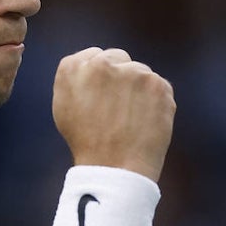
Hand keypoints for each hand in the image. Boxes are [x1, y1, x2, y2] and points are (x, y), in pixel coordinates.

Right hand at [52, 47, 175, 181]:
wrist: (114, 168)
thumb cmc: (86, 141)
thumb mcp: (65, 106)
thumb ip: (77, 77)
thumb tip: (95, 63)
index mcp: (73, 67)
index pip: (94, 56)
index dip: (100, 78)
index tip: (102, 97)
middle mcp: (102, 63)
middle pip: (119, 58)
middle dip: (121, 77)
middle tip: (118, 108)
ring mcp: (132, 72)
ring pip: (140, 72)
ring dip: (139, 89)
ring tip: (130, 120)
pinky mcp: (157, 84)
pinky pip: (159, 86)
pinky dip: (156, 101)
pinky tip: (146, 121)